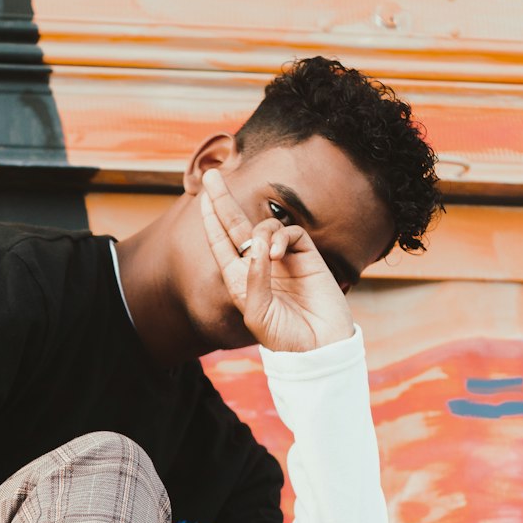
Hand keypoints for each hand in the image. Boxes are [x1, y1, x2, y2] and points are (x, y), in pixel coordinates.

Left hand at [200, 168, 354, 351]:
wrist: (320, 348)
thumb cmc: (285, 338)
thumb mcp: (257, 313)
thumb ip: (253, 280)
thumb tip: (255, 244)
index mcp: (240, 280)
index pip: (221, 244)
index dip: (211, 221)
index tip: (201, 197)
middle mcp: (259, 266)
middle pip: (236, 225)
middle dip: (223, 201)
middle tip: (212, 175)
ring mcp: (283, 260)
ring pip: (265, 227)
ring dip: (262, 232)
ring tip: (269, 255)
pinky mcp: (307, 256)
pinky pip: (290, 233)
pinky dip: (280, 238)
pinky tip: (277, 254)